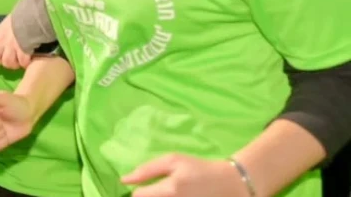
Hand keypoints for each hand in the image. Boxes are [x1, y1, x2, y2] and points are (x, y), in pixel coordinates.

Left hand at [0, 14, 32, 69]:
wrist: (32, 15)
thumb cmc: (20, 17)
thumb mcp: (6, 23)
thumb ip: (1, 33)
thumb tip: (1, 41)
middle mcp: (0, 40)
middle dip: (0, 60)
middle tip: (9, 58)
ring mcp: (11, 46)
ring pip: (7, 62)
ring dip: (14, 63)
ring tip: (20, 59)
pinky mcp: (23, 50)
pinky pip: (22, 62)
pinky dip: (25, 62)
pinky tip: (28, 58)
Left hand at [122, 155, 248, 196]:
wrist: (229, 184)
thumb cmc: (198, 169)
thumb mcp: (173, 161)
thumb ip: (147, 170)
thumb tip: (124, 180)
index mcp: (169, 190)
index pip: (138, 196)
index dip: (139, 191)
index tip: (146, 187)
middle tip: (159, 191)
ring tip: (169, 193)